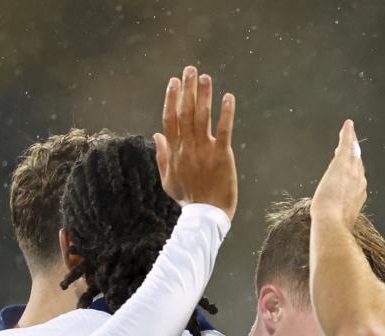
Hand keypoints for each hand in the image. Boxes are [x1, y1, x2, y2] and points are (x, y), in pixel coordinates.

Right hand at [154, 65, 237, 219]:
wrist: (206, 216)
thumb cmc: (188, 199)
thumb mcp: (168, 179)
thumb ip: (162, 155)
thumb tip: (156, 134)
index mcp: (174, 152)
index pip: (170, 119)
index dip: (172, 98)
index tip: (174, 82)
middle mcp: (187, 148)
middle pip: (185, 112)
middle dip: (187, 89)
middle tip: (190, 70)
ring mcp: (204, 151)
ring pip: (202, 117)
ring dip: (204, 96)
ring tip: (206, 77)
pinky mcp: (222, 156)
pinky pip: (224, 130)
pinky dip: (226, 113)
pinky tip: (228, 97)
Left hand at [310, 119, 366, 227]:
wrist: (331, 222)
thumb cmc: (333, 226)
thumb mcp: (340, 222)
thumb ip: (341, 217)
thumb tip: (336, 224)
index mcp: (359, 195)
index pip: (357, 179)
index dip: (353, 173)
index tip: (350, 170)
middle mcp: (360, 181)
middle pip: (357, 164)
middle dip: (353, 155)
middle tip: (350, 144)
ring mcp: (352, 171)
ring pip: (353, 152)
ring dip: (350, 142)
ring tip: (348, 133)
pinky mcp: (342, 163)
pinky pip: (347, 144)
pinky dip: (347, 133)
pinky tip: (348, 124)